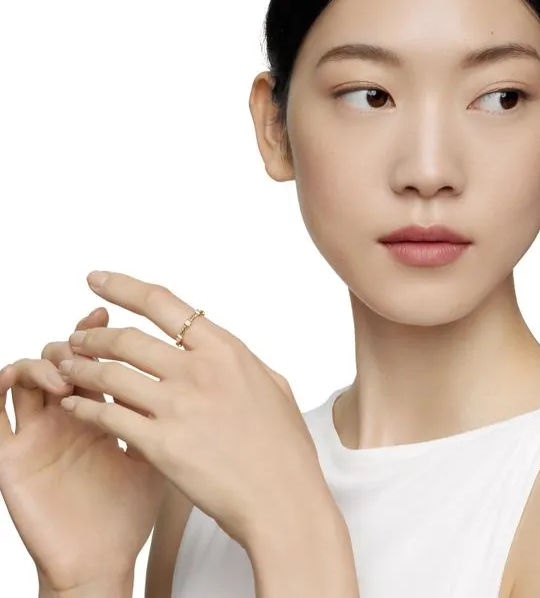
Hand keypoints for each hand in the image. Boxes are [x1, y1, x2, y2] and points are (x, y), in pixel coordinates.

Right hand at [0, 308, 164, 593]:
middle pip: (64, 359)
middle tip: (88, 335)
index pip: (98, 360)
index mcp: (102, 411)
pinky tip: (27, 376)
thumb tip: (188, 370)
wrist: (102, 560)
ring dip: (45, 360)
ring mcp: (39, 432)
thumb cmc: (130, 510)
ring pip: (29, 375)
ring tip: (69, 369)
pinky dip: (6, 383)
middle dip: (75, 341)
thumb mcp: (156, 452)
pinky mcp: (13, 455)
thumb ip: (162, 413)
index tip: (112, 311)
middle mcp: (69, 416)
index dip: (102, 333)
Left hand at [57, 271, 332, 549]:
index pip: (163, 303)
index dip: (123, 286)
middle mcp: (198, 370)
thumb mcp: (274, 386)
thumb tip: (221, 350)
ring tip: (65, 367)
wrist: (283, 499)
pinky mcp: (161, 444)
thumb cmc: (283, 446)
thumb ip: (240, 362)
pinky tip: (73, 405)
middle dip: (93, 336)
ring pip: (110, 374)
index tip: (96, 280)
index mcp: (226, 350)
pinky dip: (84, 407)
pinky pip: (108, 417)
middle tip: (76, 338)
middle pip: (127, 338)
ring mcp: (178, 406)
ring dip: (80, 368)